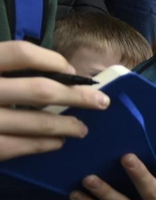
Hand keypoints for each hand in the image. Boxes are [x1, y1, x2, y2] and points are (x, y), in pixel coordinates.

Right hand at [0, 41, 113, 159]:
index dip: (52, 60)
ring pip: (35, 122)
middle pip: (39, 90)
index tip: (71, 71)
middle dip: (76, 97)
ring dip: (66, 125)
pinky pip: (20, 146)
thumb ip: (0, 67)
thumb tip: (50, 70)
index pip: (21, 53)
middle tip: (101, 102)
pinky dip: (43, 144)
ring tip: (82, 128)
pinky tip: (57, 142)